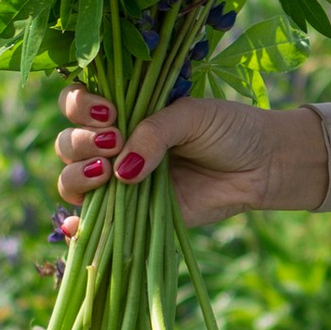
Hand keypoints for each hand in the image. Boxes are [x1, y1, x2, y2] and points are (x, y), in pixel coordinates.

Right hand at [51, 87, 306, 230]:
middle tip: (116, 140)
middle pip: (68, 143)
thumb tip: (122, 170)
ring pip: (72, 179)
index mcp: (124, 110)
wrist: (262, 165)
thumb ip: (155, 132)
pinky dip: (78, 226)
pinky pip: (96, 220)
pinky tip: (75, 225)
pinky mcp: (133, 213)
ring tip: (111, 172)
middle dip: (83, 141)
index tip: (109, 112)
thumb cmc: (229, 129)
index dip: (79, 106)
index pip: (76, 103)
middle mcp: (115, 143)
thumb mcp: (192, 116)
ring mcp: (120, 180)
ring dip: (79, 175)